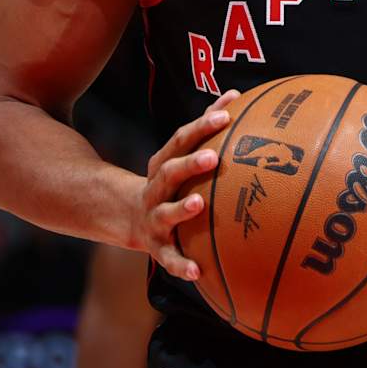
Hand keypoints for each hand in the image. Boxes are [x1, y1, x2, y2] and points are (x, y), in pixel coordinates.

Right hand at [130, 90, 238, 279]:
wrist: (132, 218)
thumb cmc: (172, 180)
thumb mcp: (181, 155)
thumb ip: (206, 127)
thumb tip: (234, 95)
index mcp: (164, 163)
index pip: (182, 139)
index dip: (203, 126)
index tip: (227, 114)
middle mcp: (156, 188)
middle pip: (170, 172)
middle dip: (190, 164)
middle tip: (213, 157)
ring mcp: (154, 217)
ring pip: (166, 213)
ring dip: (181, 209)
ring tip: (199, 204)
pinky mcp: (157, 247)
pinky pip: (169, 258)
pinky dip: (182, 265)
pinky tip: (199, 273)